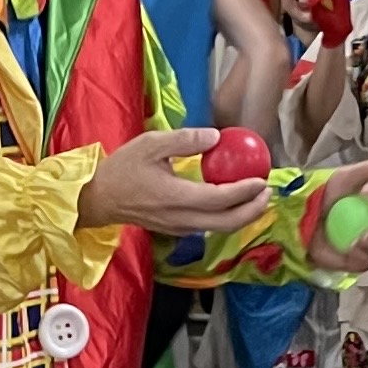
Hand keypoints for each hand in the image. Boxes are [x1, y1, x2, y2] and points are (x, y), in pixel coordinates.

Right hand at [79, 128, 269, 237]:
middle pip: (227, 223)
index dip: (245, 192)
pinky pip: (209, 227)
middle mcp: (182, 219)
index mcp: (176, 198)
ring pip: (220, 229)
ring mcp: (179, 228)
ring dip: (242, 216)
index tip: (262, 179)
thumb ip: (185, 140)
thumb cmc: (122, 169)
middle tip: (268, 192)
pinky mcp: (176, 230)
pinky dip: (227, 217)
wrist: (99, 199)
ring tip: (257, 198)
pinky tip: (233, 202)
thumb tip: (216, 136)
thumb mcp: (151, 144)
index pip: (220, 199)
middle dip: (253, 210)